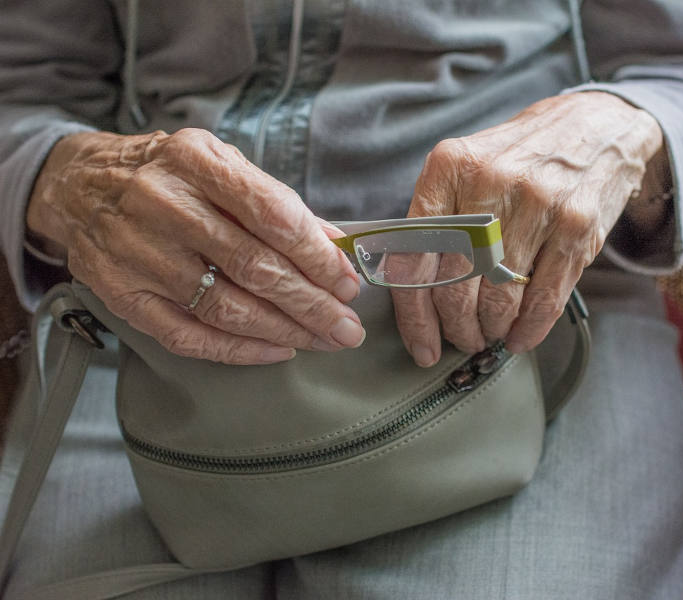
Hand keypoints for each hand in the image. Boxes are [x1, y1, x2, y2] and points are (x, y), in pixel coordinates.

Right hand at [26, 129, 364, 363]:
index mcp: (194, 161)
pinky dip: (238, 350)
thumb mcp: (222, 165)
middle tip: (348, 327)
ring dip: (284, 331)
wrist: (79, 186)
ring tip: (322, 340)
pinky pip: (187, 335)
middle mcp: (162, 204)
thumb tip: (335, 247)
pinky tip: (276, 350)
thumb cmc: (169, 176)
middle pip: (253, 267)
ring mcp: (137, 253)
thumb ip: (276, 203)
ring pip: (225, 307)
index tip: (348, 283)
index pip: (271, 215)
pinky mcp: (122, 294)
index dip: (317, 256)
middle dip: (311, 304)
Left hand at [392, 92, 664, 365]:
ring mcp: (537, 204)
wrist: (594, 125)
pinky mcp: (576, 225)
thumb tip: (411, 291)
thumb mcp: (467, 166)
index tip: (421, 345)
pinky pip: (544, 299)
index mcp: (449, 167)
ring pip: (499, 298)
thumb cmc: (519, 157)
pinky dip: (529, 329)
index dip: (414, 315)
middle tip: (462, 339)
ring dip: (491, 331)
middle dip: (457, 328)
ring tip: (490, 335)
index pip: (415, 257)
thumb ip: (438, 218)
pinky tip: (520, 338)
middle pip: (455, 285)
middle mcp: (490, 182)